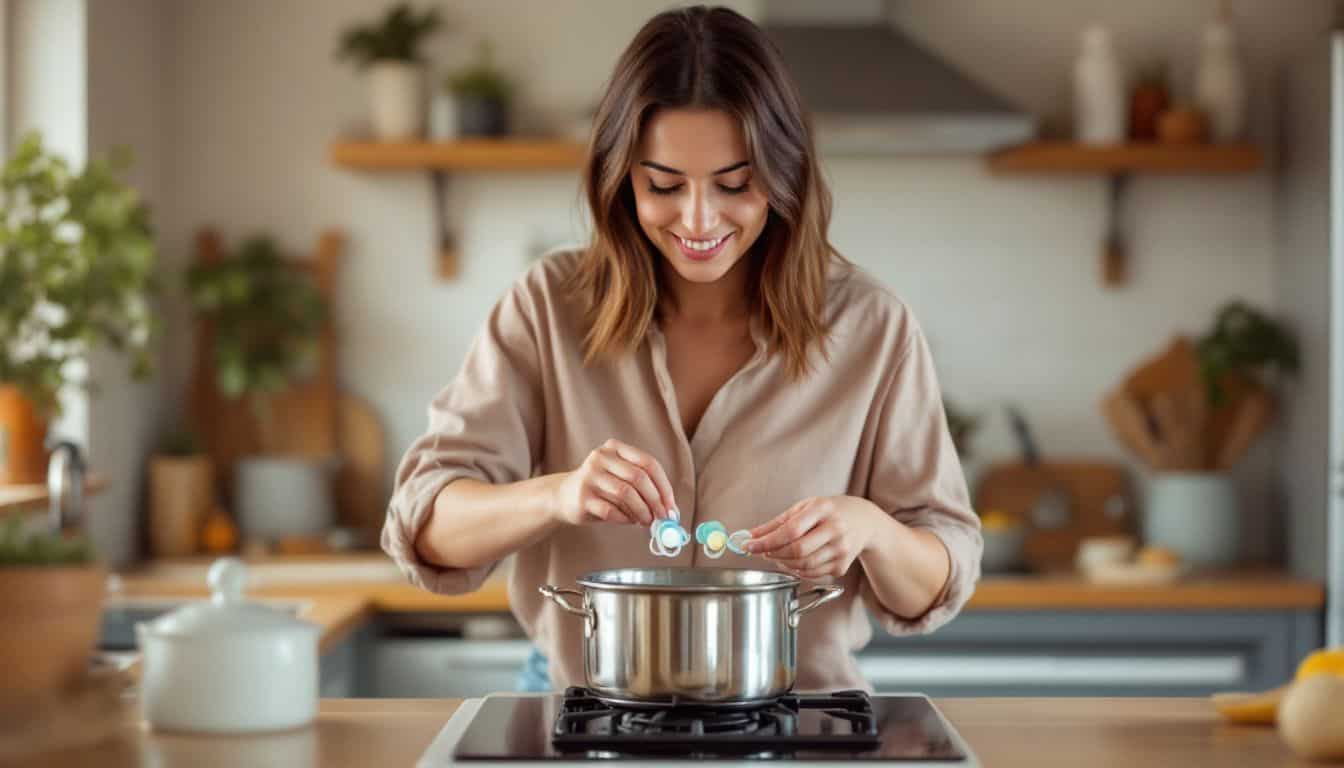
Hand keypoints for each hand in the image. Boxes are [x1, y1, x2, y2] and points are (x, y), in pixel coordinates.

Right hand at [550, 439, 676, 526]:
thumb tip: (671, 510)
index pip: (648, 463)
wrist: (563, 496)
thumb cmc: (600, 488)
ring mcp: (590, 476)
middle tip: (662, 517)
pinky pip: (611, 510)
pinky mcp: (582, 497)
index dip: (664, 485)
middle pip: (638, 478)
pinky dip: (625, 518)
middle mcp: (601, 458)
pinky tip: (628, 521)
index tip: (671, 505)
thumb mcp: (620, 478)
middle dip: (655, 500)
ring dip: (642, 511)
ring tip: (646, 521)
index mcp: (615, 448)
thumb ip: (643, 488)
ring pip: (626, 494)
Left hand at [745, 496, 883, 578]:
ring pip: (804, 566)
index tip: (749, 545)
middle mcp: (835, 529)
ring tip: (777, 555)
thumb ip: (776, 523)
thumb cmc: (829, 511)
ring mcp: (841, 549)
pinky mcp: (842, 566)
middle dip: (774, 554)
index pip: (791, 530)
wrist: (864, 521)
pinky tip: (794, 561)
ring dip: (783, 564)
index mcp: (823, 509)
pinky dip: (797, 571)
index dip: (767, 541)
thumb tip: (749, 536)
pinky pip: (812, 574)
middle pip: (797, 551)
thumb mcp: (803, 508)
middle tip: (762, 552)